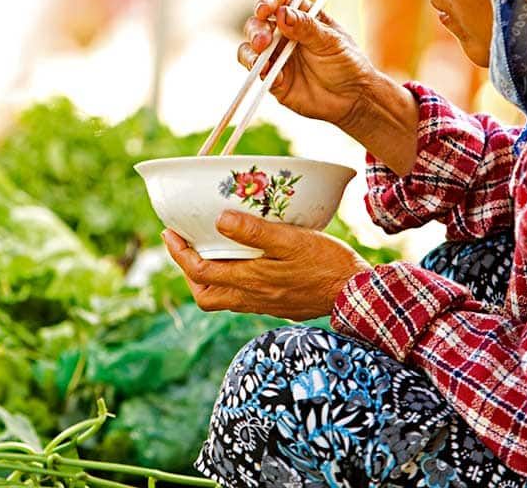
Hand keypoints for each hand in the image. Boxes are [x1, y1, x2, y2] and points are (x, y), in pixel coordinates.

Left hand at [162, 210, 371, 320]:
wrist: (356, 293)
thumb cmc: (327, 263)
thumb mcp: (292, 241)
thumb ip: (255, 232)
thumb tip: (220, 220)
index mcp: (250, 281)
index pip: (199, 272)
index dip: (179, 254)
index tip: (170, 232)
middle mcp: (251, 298)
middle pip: (204, 294)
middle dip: (187, 271)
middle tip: (183, 245)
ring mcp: (263, 304)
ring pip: (220, 299)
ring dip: (207, 277)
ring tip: (207, 252)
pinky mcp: (275, 305)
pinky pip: (240, 298)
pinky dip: (229, 281)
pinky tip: (240, 262)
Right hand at [240, 0, 421, 174]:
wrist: (353, 98)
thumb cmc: (347, 63)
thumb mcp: (331, 41)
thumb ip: (306, 27)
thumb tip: (281, 12)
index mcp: (300, 17)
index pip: (278, 0)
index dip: (267, 1)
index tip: (264, 10)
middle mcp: (284, 34)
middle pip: (257, 23)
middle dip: (256, 30)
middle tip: (263, 42)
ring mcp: (276, 57)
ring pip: (250, 48)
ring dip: (251, 52)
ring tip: (261, 59)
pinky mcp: (273, 79)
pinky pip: (257, 73)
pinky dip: (260, 73)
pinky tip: (273, 77)